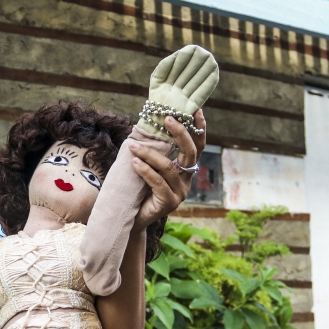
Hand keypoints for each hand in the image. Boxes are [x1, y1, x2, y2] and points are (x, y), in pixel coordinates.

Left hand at [130, 110, 205, 228]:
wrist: (130, 218)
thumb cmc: (137, 189)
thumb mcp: (148, 166)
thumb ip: (153, 151)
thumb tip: (145, 125)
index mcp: (185, 170)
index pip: (197, 147)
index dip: (198, 129)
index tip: (195, 110)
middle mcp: (186, 180)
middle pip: (190, 153)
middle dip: (180, 133)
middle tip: (167, 118)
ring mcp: (180, 192)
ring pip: (168, 167)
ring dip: (149, 153)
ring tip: (133, 145)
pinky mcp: (169, 203)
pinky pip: (158, 182)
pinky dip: (145, 170)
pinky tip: (134, 162)